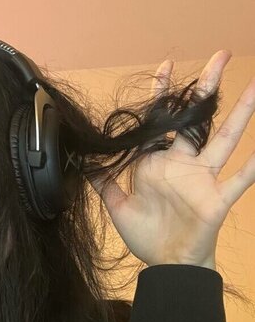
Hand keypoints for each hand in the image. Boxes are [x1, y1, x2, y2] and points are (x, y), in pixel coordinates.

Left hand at [93, 50, 254, 269]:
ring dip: (239, 114)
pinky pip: (240, 179)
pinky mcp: (217, 198)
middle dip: (206, 89)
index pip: (160, 121)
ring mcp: (202, 179)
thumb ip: (104, 182)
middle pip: (195, 120)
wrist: (166, 264)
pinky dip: (254, 165)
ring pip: (222, 139)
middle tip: (219, 57)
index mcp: (157, 163)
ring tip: (254, 88)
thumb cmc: (147, 236)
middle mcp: (182, 164)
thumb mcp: (118, 207)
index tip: (166, 65)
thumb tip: (85, 161)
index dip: (163, 93)